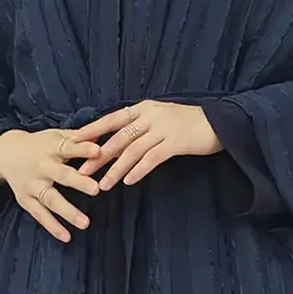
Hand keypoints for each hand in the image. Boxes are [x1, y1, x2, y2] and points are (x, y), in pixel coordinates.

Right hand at [0, 128, 102, 242]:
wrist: (5, 153)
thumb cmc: (41, 144)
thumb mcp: (56, 135)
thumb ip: (79, 138)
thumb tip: (105, 133)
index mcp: (51, 147)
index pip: (69, 147)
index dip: (83, 149)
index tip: (98, 151)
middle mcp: (42, 166)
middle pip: (61, 175)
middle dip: (78, 182)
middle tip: (96, 190)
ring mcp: (32, 184)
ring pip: (51, 199)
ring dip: (68, 212)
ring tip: (85, 223)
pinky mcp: (25, 199)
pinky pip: (40, 215)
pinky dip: (52, 226)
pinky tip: (67, 237)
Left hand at [76, 100, 222, 189]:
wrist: (220, 123)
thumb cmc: (188, 124)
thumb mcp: (161, 118)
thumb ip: (140, 125)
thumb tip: (117, 138)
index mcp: (143, 108)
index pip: (111, 119)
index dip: (91, 131)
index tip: (72, 142)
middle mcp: (150, 116)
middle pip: (118, 137)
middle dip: (97, 156)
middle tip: (80, 171)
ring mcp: (163, 128)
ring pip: (132, 150)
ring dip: (115, 169)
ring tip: (103, 185)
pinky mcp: (175, 142)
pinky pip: (152, 158)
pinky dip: (138, 170)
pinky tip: (128, 181)